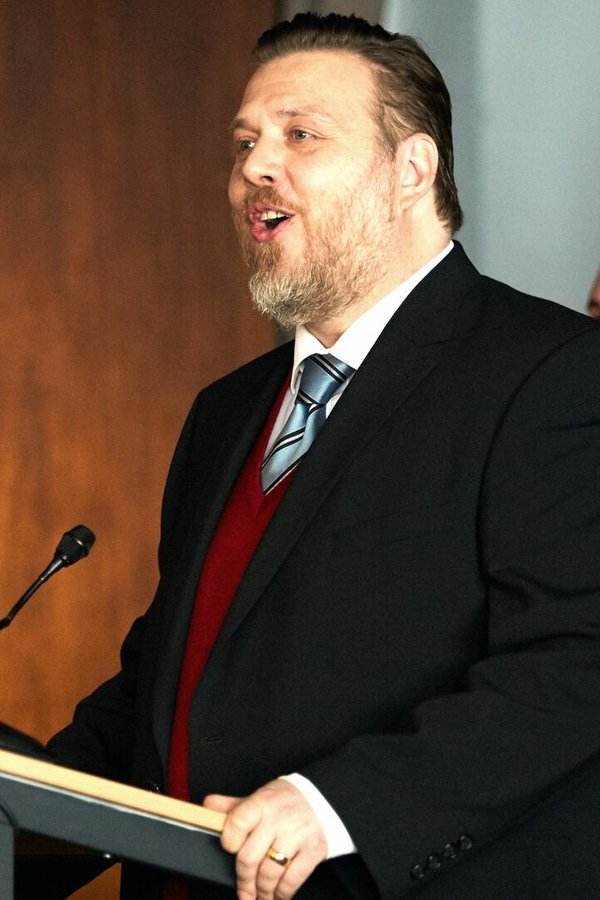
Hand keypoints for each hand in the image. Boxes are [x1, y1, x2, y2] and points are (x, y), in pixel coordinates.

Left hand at [203, 779, 327, 899]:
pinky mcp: (313, 850)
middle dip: (244, 880)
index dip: (229, 842)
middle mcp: (278, 818)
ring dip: (261, 892)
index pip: (236, 824)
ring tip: (259, 896)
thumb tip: (208, 805)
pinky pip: (291, 881)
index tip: (229, 852)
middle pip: (249, 857)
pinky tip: (277, 895)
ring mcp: (297, 834)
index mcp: (261, 802)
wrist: (324, 798)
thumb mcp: (261, 797)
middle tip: (243, 891)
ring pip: (269, 873)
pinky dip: (281, 894)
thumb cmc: (286, 801)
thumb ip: (234, 806)